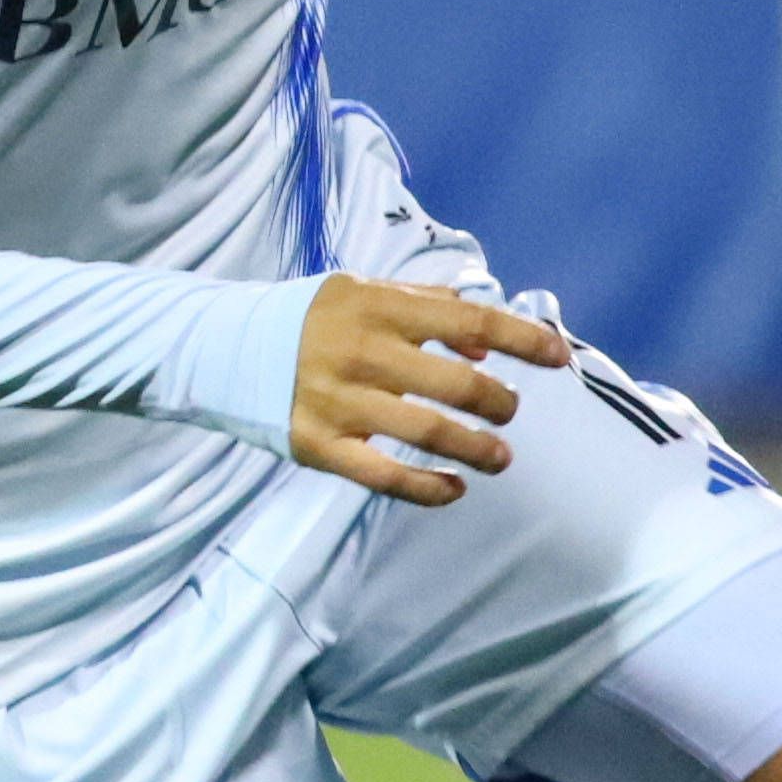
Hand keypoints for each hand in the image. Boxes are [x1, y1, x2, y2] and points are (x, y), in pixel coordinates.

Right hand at [286, 277, 574, 502]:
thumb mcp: (362, 292)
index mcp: (378, 307)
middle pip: (458, 383)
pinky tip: (454, 490)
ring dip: (477, 449)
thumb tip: (482, 343)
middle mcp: (362, 351)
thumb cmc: (308, 320)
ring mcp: (340, 401)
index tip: (559, 357)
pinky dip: (428, 489)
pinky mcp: (320, 444)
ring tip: (499, 457)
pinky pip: (386, 476)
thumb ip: (424, 307)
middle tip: (508, 412)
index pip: (469, 321)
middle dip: (498, 402)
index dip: (522, 339)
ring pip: (430, 432)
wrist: (222, 348)